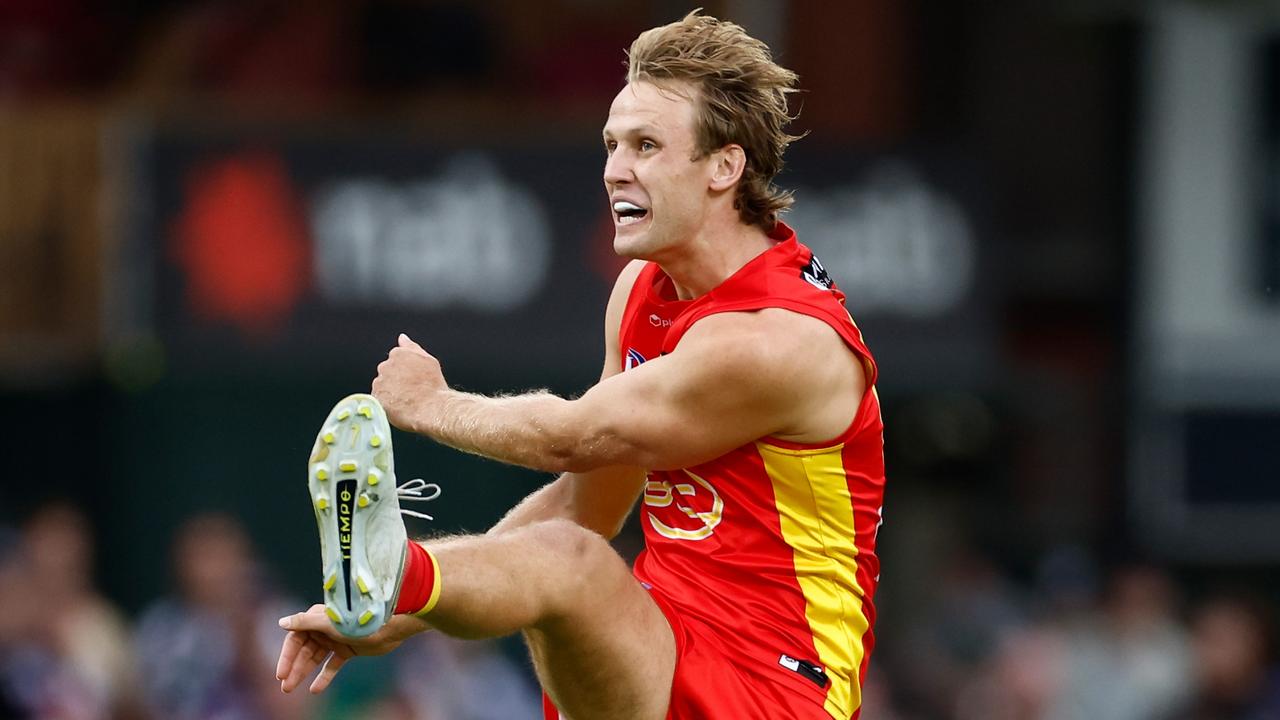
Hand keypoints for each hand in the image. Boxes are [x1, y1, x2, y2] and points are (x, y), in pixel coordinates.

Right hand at [275, 604, 426, 693]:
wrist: (390, 627)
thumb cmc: (359, 621)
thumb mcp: (329, 623)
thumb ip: (305, 623)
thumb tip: (281, 622)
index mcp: (317, 618)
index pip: (295, 638)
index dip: (287, 656)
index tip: (280, 674)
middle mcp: (324, 628)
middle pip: (303, 650)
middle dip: (294, 668)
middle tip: (285, 687)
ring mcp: (336, 639)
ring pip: (315, 658)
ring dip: (303, 673)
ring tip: (292, 689)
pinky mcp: (348, 650)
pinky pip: (332, 665)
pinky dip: (324, 676)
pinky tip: (315, 690)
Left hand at [373, 333, 446, 431]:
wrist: (431, 407)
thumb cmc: (433, 385)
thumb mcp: (429, 360)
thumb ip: (412, 346)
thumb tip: (402, 338)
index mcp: (398, 354)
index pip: (395, 359)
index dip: (404, 370)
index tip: (412, 378)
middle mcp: (385, 366)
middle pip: (386, 372)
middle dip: (395, 379)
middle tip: (409, 389)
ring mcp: (379, 383)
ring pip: (381, 386)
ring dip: (389, 391)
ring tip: (405, 399)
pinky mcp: (376, 398)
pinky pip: (378, 400)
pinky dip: (386, 403)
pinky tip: (399, 406)